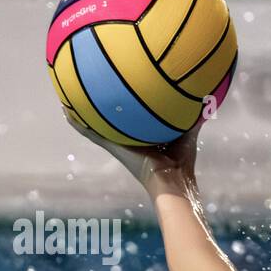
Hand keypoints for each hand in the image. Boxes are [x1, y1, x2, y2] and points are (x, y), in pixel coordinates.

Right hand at [62, 106, 202, 190]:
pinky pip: (92, 134)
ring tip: (68, 99)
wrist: (172, 180)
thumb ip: (191, 114)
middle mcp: (129, 140)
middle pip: (112, 122)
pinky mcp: (114, 148)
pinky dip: (79, 124)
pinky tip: (66, 112)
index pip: (133, 120)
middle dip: (102, 108)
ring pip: (97, 127)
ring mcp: (119, 145)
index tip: (118, 93)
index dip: (126, 108)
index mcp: (144, 137)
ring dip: (83, 115)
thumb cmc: (182, 163)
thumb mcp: (187, 131)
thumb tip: (203, 96)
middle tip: (88, 90)